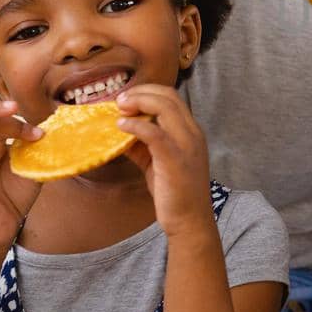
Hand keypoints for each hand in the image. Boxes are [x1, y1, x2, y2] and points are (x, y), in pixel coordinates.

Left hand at [115, 85, 212, 237]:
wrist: (190, 220)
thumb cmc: (174, 193)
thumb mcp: (157, 162)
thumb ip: (143, 144)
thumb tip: (120, 130)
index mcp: (191, 132)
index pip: (172, 97)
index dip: (148, 91)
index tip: (127, 98)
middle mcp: (192, 133)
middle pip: (168, 96)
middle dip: (141, 92)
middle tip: (119, 100)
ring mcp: (186, 145)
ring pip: (164, 107)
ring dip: (138, 102)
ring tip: (118, 108)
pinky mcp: (174, 159)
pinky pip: (154, 132)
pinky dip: (135, 125)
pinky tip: (121, 127)